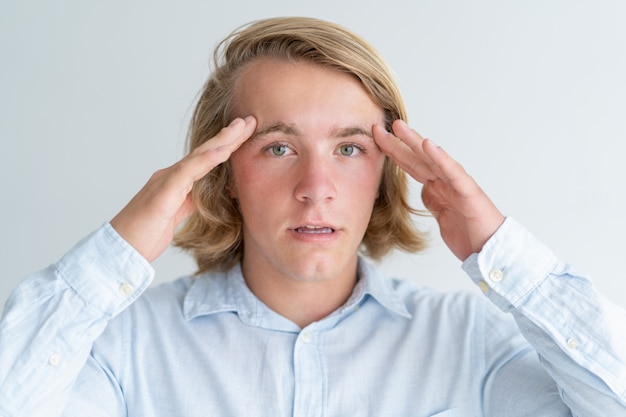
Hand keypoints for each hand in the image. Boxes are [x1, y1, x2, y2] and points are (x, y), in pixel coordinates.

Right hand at [110, 116, 256, 261]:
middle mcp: (171, 176)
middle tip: (249, 120)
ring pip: (198, 156)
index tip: (246, 134)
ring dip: (221, 141)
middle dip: (229, 135)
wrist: (120, 249)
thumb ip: (192, 201)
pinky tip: (223, 151)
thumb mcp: (177, 215)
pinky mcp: (163, 193)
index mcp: (176, 181)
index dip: (227, 145)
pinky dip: (206, 160)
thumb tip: (210, 194)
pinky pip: (187, 172)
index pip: (206, 159)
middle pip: (205, 151)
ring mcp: (165, 181)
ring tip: (240, 127)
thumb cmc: (145, 234)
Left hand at [373, 120, 504, 259]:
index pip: (411, 165)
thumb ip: (433, 199)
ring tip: (399, 127)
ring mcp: (457, 184)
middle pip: (417, 158)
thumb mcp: (442, 215)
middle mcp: (446, 180)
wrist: (492, 250)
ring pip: (432, 159)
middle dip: (397, 142)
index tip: (376, 139)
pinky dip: (441, 158)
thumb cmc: (470, 233)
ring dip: (415, 142)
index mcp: (438, 186)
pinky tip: (429, 145)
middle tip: (378, 127)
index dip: (393, 152)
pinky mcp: (469, 192)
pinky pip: (453, 172)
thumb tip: (423, 188)